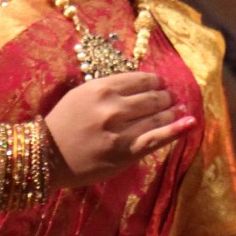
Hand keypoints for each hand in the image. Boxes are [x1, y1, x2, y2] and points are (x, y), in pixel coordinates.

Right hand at [44, 72, 195, 188]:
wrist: (45, 156)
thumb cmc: (61, 125)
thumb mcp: (80, 95)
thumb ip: (107, 89)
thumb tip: (138, 86)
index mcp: (101, 88)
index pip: (140, 79)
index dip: (154, 81)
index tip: (159, 84)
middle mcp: (113, 107)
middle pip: (152, 97)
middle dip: (165, 96)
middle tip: (170, 98)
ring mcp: (121, 131)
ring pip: (157, 117)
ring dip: (171, 111)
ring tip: (178, 109)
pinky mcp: (125, 153)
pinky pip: (156, 139)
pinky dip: (177, 130)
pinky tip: (190, 122)